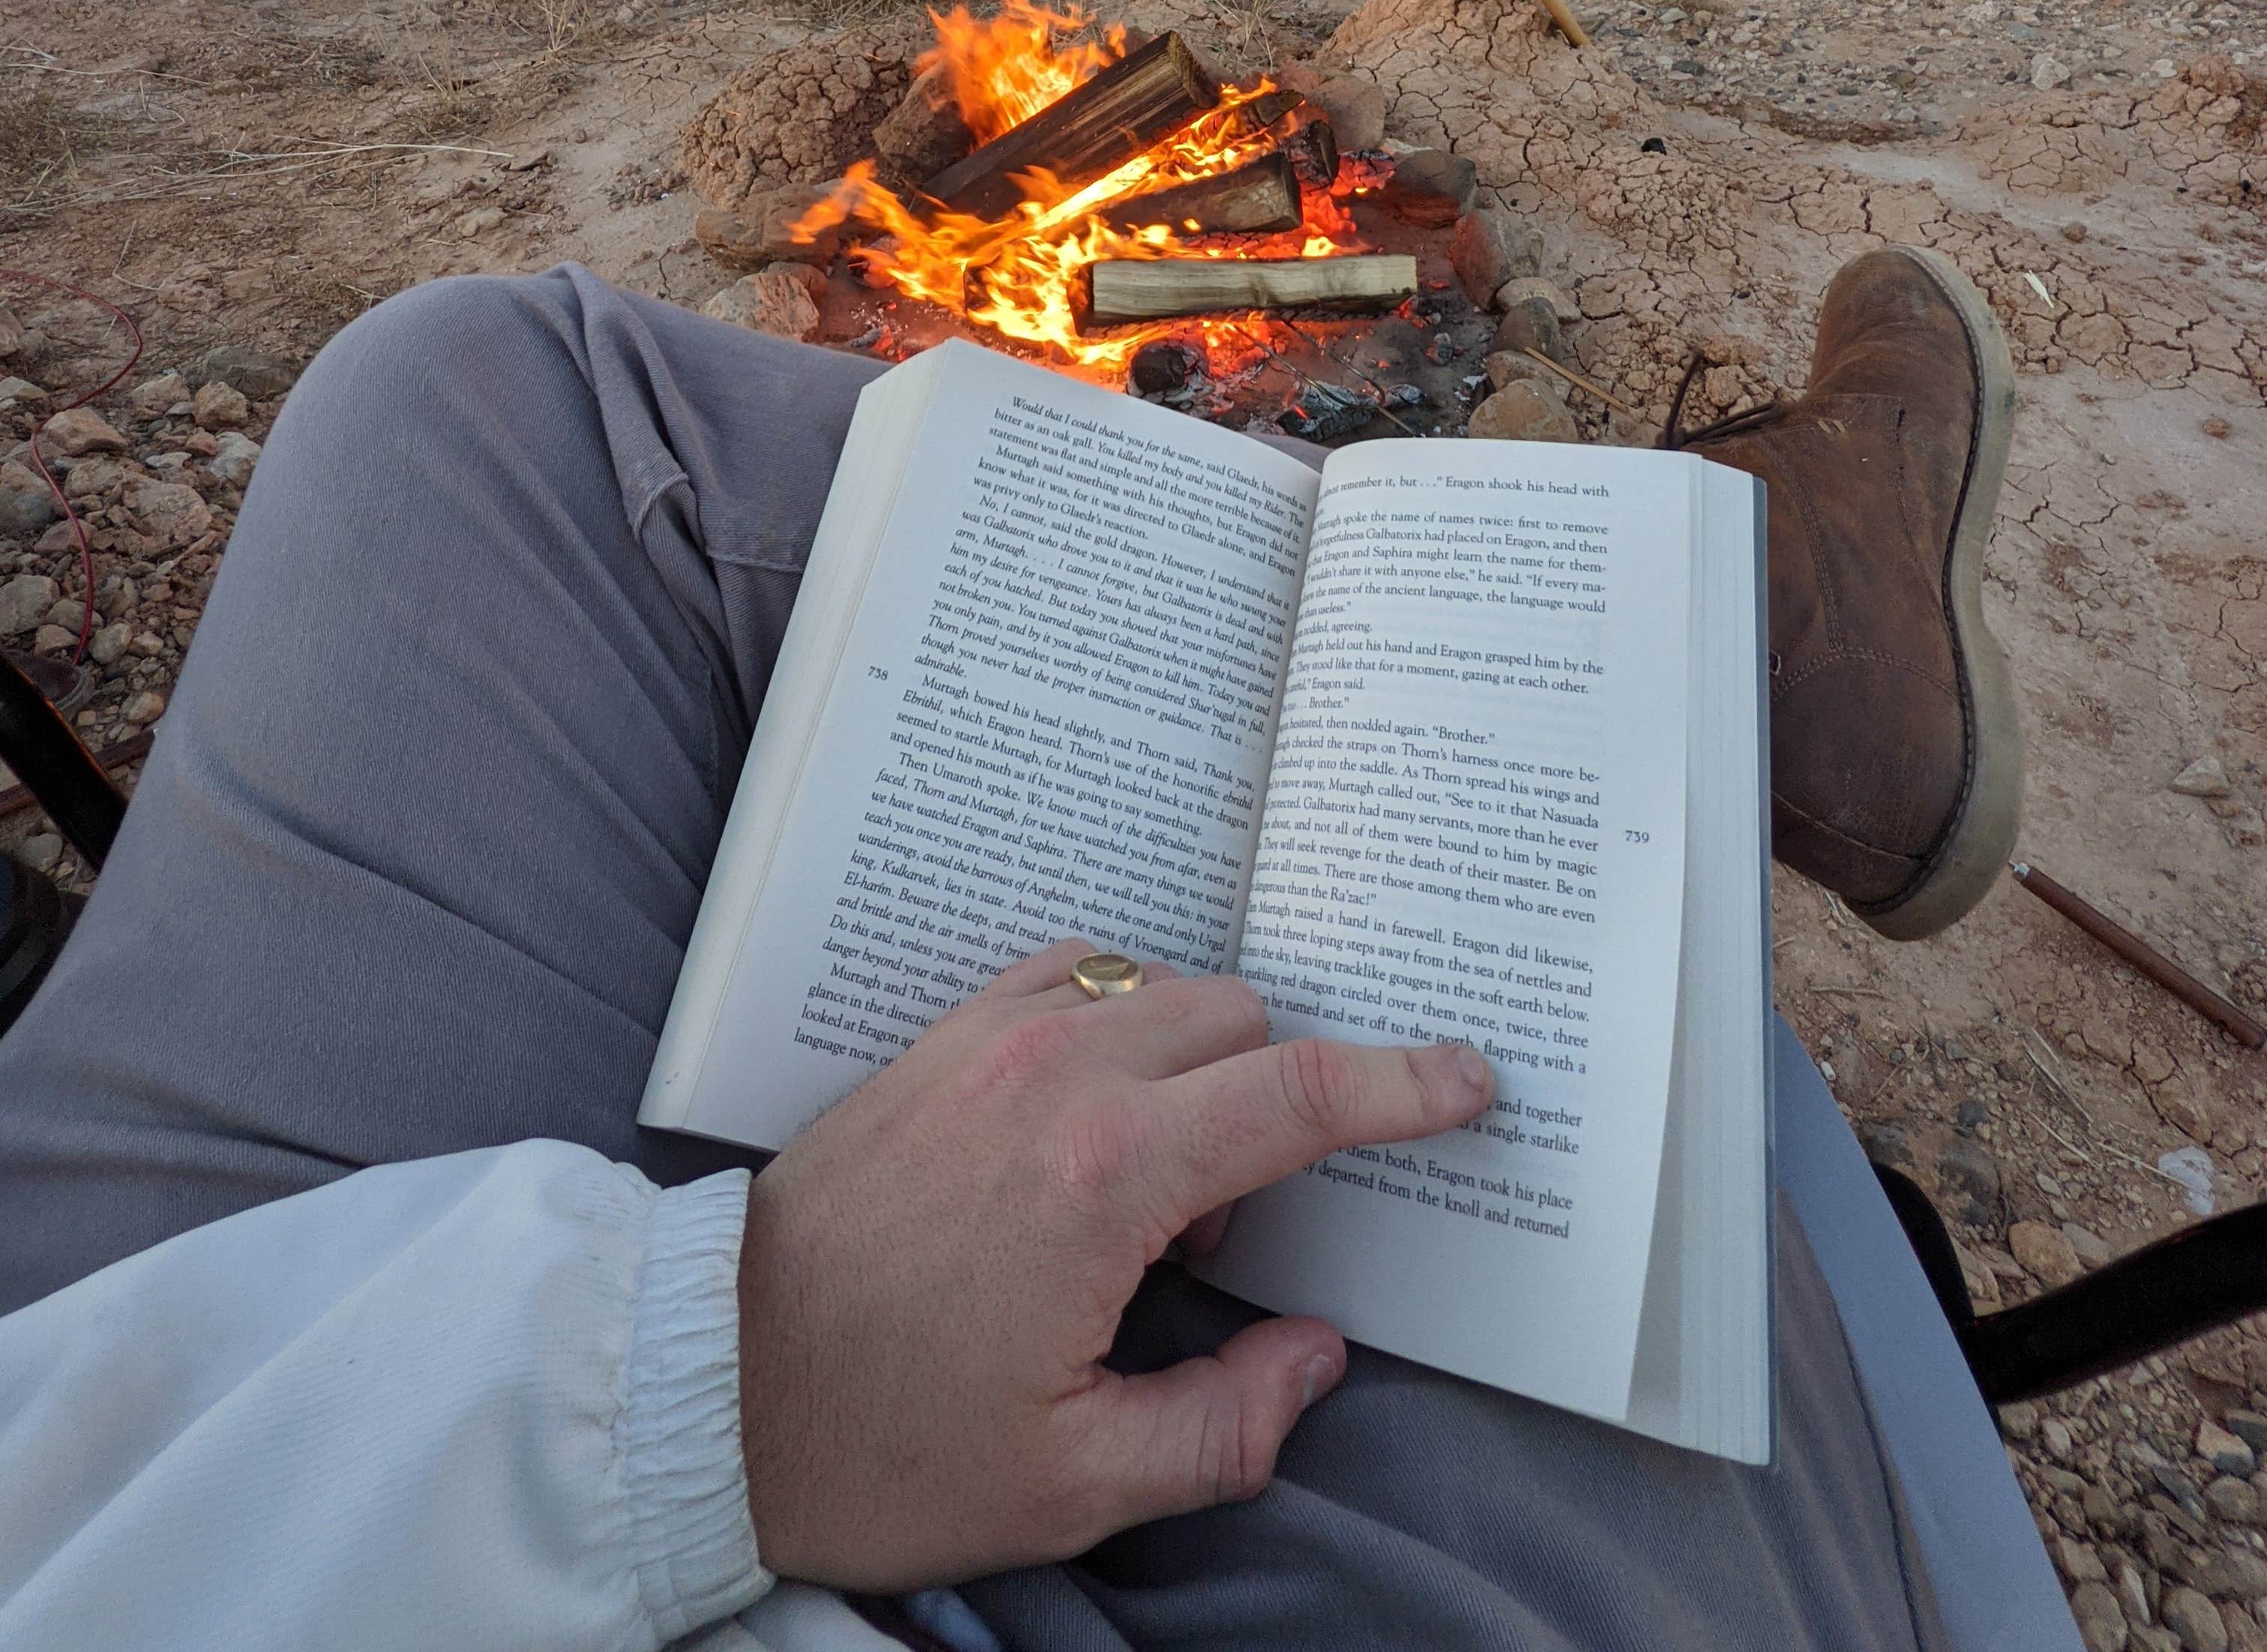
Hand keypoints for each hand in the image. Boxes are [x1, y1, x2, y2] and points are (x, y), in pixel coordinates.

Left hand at [734, 938, 1492, 1589]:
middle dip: (1284, 1103)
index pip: (1303, 1094)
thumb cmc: (882, 1445)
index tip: (1474, 1079)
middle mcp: (1062, 1073)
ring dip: (1203, 1064)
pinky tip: (1097, 1116)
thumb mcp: (1072, 1481)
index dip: (1409, 1083)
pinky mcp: (945, 1034)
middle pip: (1246, 1024)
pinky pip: (1081, 973)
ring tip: (1146, 1199)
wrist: (708, 1384)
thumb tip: (1313, 1353)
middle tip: (1224, 1239)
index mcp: (1108, 1178)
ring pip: (1168, 989)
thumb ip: (1225, 1422)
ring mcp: (995, 1036)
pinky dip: (1127, 1019)